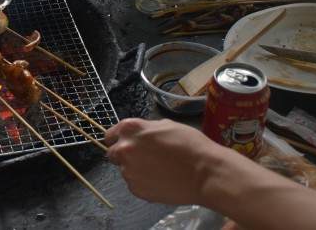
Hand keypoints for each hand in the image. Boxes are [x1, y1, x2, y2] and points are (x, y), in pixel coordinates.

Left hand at [105, 118, 219, 204]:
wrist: (205, 173)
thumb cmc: (191, 145)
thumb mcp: (166, 125)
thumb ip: (145, 129)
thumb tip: (140, 134)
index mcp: (130, 129)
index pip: (110, 135)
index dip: (118, 140)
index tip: (125, 144)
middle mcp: (124, 149)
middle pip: (112, 154)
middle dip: (124, 155)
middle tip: (143, 158)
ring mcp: (128, 171)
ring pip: (125, 170)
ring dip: (135, 169)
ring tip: (158, 170)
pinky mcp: (136, 189)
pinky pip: (135, 184)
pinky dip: (144, 182)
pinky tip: (161, 179)